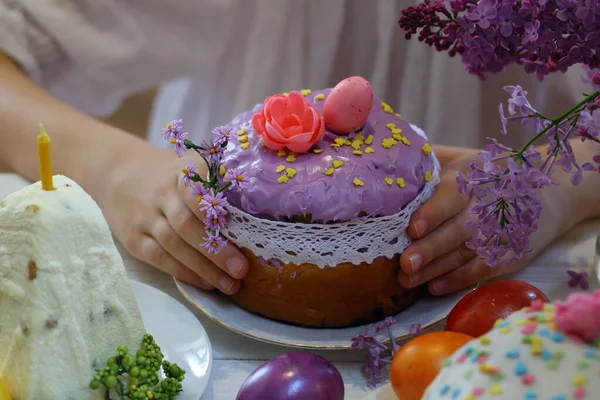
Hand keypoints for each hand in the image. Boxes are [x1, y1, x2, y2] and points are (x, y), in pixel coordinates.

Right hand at [101, 144, 247, 293]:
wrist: (116, 173)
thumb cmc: (167, 175)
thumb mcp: (188, 165)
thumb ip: (215, 182)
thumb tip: (255, 211)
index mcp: (180, 173)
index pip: (194, 191)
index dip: (210, 210)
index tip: (233, 226)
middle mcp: (161, 195)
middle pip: (187, 225)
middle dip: (216, 250)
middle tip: (241, 269)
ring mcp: (145, 218)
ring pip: (175, 246)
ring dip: (204, 269)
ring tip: (230, 285)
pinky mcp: (134, 239)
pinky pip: (161, 259)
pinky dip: (185, 273)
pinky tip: (206, 284)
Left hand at [398, 145, 573, 294]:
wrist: (544, 192)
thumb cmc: (486, 174)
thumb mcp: (460, 157)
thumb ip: (429, 161)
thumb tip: (387, 161)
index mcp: (473, 176)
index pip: (452, 195)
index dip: (433, 213)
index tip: (412, 228)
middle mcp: (489, 204)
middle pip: (459, 230)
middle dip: (431, 248)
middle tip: (405, 263)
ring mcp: (502, 231)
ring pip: (467, 253)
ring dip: (437, 269)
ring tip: (408, 279)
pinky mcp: (509, 253)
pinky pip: (482, 270)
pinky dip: (458, 280)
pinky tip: (434, 287)